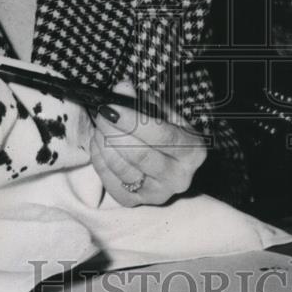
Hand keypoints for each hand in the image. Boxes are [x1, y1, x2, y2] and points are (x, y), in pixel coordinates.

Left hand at [89, 82, 206, 206]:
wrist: (170, 163)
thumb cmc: (168, 133)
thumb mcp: (165, 113)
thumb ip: (144, 100)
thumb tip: (121, 88)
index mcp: (193, 151)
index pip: (162, 136)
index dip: (133, 121)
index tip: (111, 105)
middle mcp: (179, 178)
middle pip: (139, 155)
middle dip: (114, 131)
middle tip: (101, 112)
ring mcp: (157, 194)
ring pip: (122, 169)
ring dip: (104, 144)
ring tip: (100, 126)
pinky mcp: (135, 202)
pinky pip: (111, 182)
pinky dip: (99, 160)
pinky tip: (98, 143)